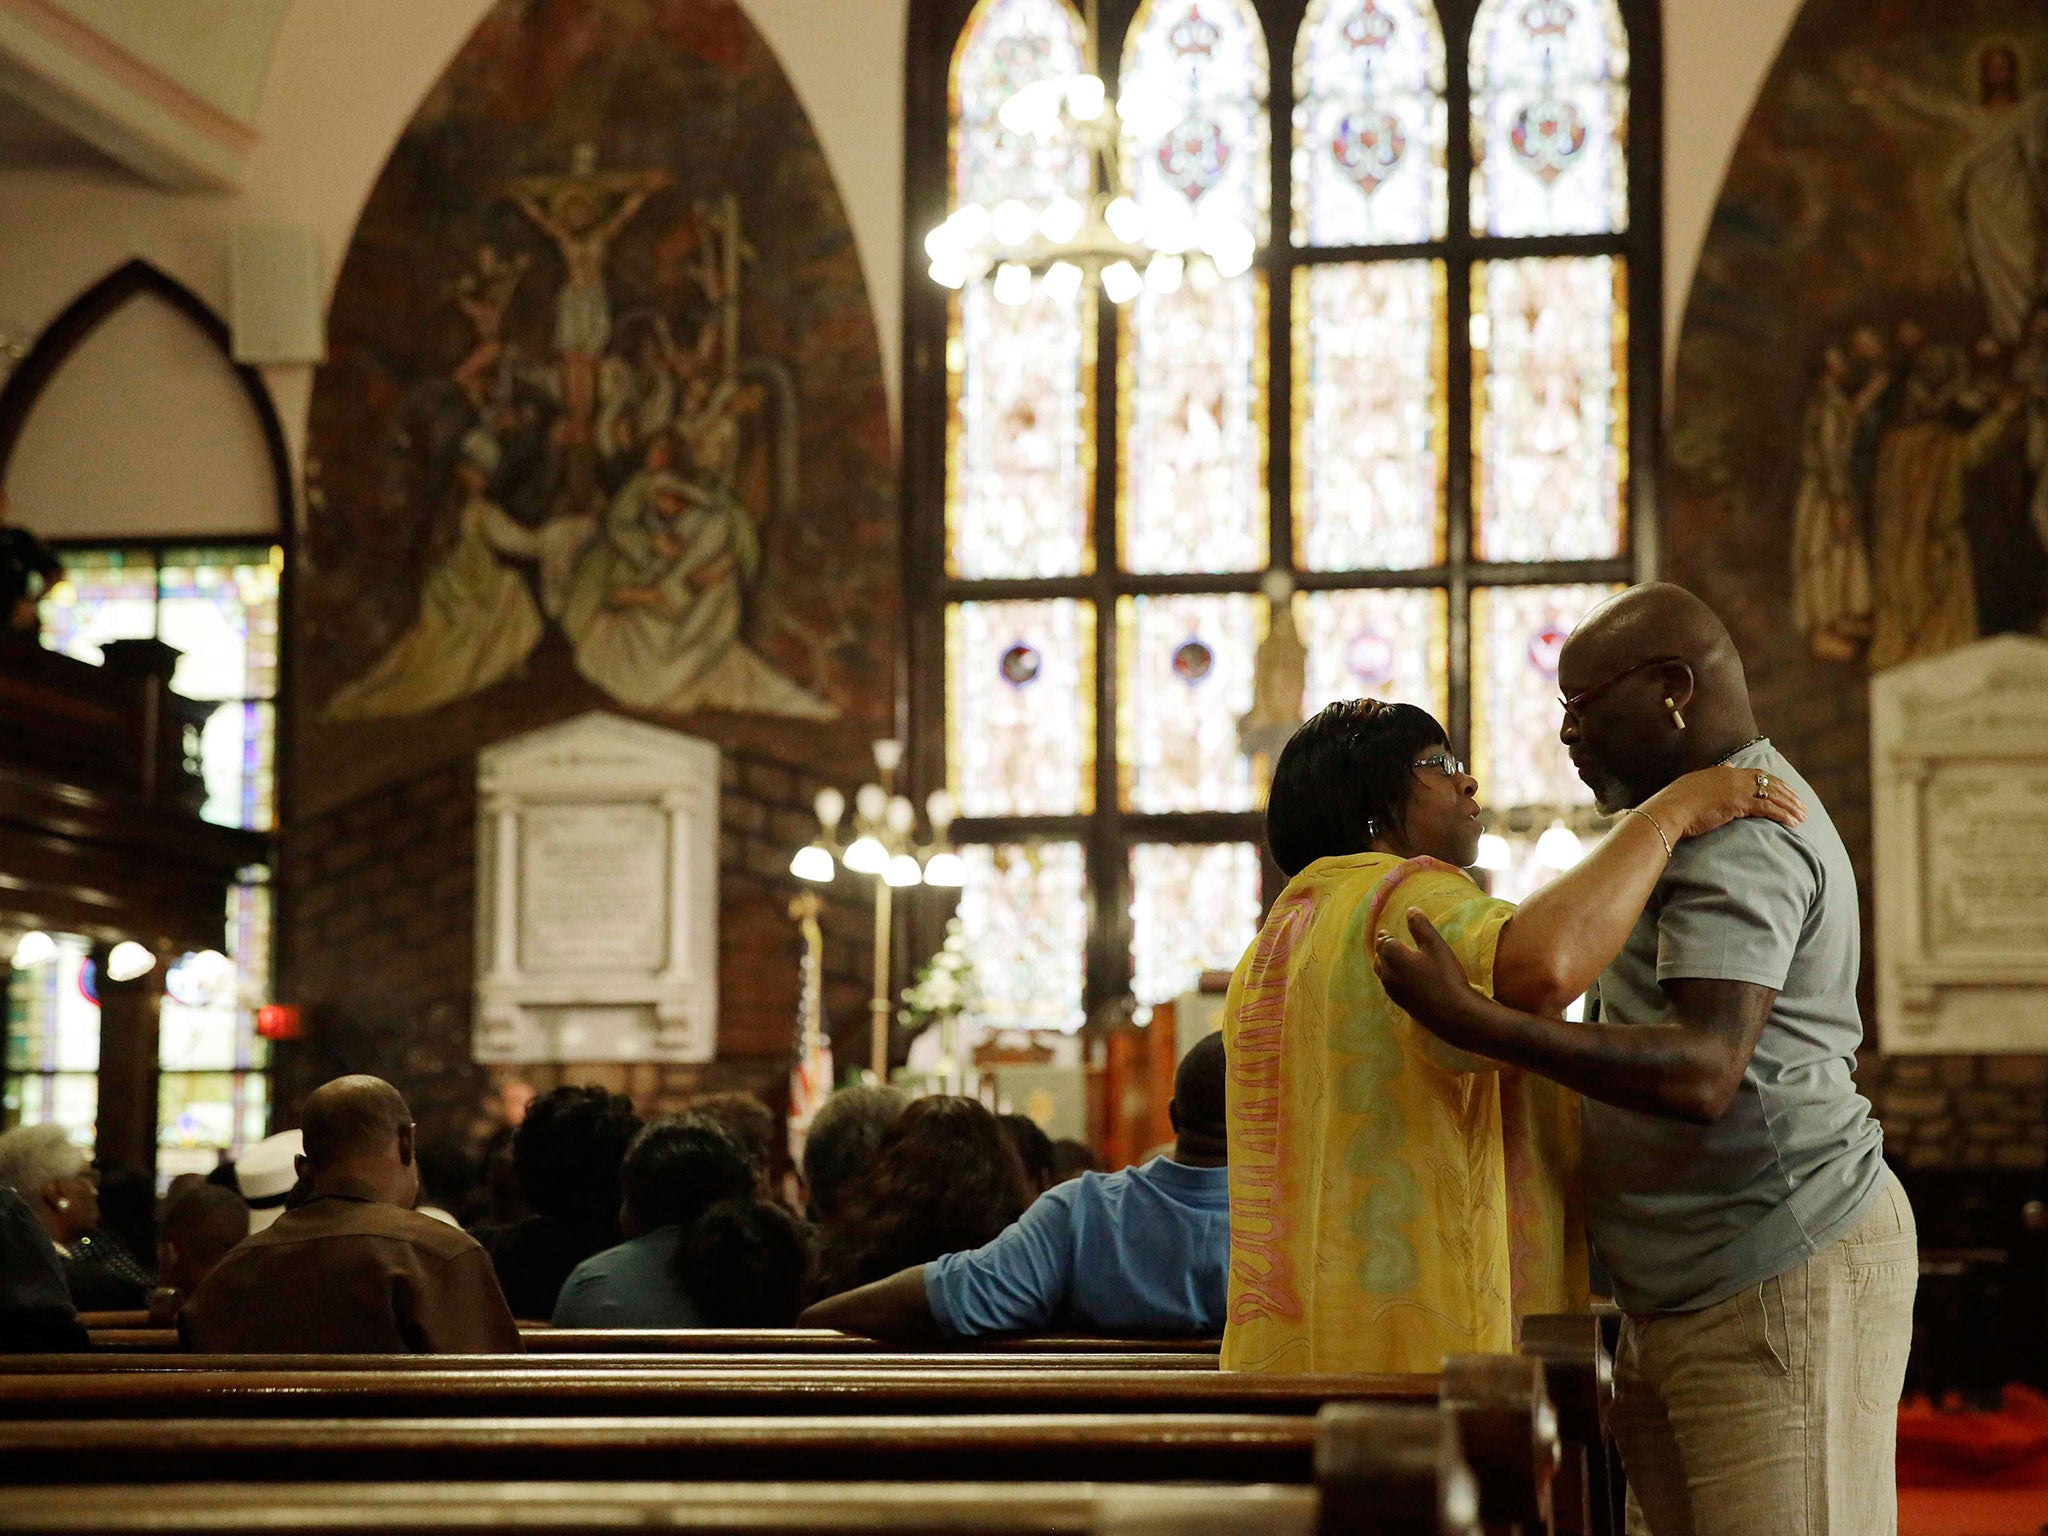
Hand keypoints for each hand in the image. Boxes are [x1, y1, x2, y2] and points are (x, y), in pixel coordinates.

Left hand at [1373, 910, 1483, 1035]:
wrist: (1452, 1014)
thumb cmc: (1445, 976)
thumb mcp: (1435, 946)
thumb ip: (1421, 927)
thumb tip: (1410, 910)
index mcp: (1393, 957)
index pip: (1385, 941)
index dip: (1386, 935)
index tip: (1384, 931)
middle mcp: (1387, 974)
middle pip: (1380, 958)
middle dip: (1382, 948)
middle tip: (1384, 941)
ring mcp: (1393, 991)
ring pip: (1383, 973)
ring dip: (1384, 964)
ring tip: (1389, 959)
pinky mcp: (1401, 1004)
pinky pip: (1391, 986)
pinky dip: (1392, 977)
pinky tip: (1401, 979)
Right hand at [1644, 765, 1805, 841]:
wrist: (1669, 810)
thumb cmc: (1676, 803)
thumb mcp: (1695, 783)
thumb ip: (1714, 776)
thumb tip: (1727, 767)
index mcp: (1722, 773)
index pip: (1757, 775)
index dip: (1775, 783)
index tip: (1787, 792)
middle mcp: (1732, 777)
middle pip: (1769, 782)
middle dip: (1789, 794)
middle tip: (1802, 805)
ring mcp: (1736, 789)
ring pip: (1772, 794)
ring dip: (1790, 805)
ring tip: (1803, 816)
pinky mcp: (1738, 804)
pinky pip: (1767, 808)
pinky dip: (1782, 814)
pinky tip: (1792, 822)